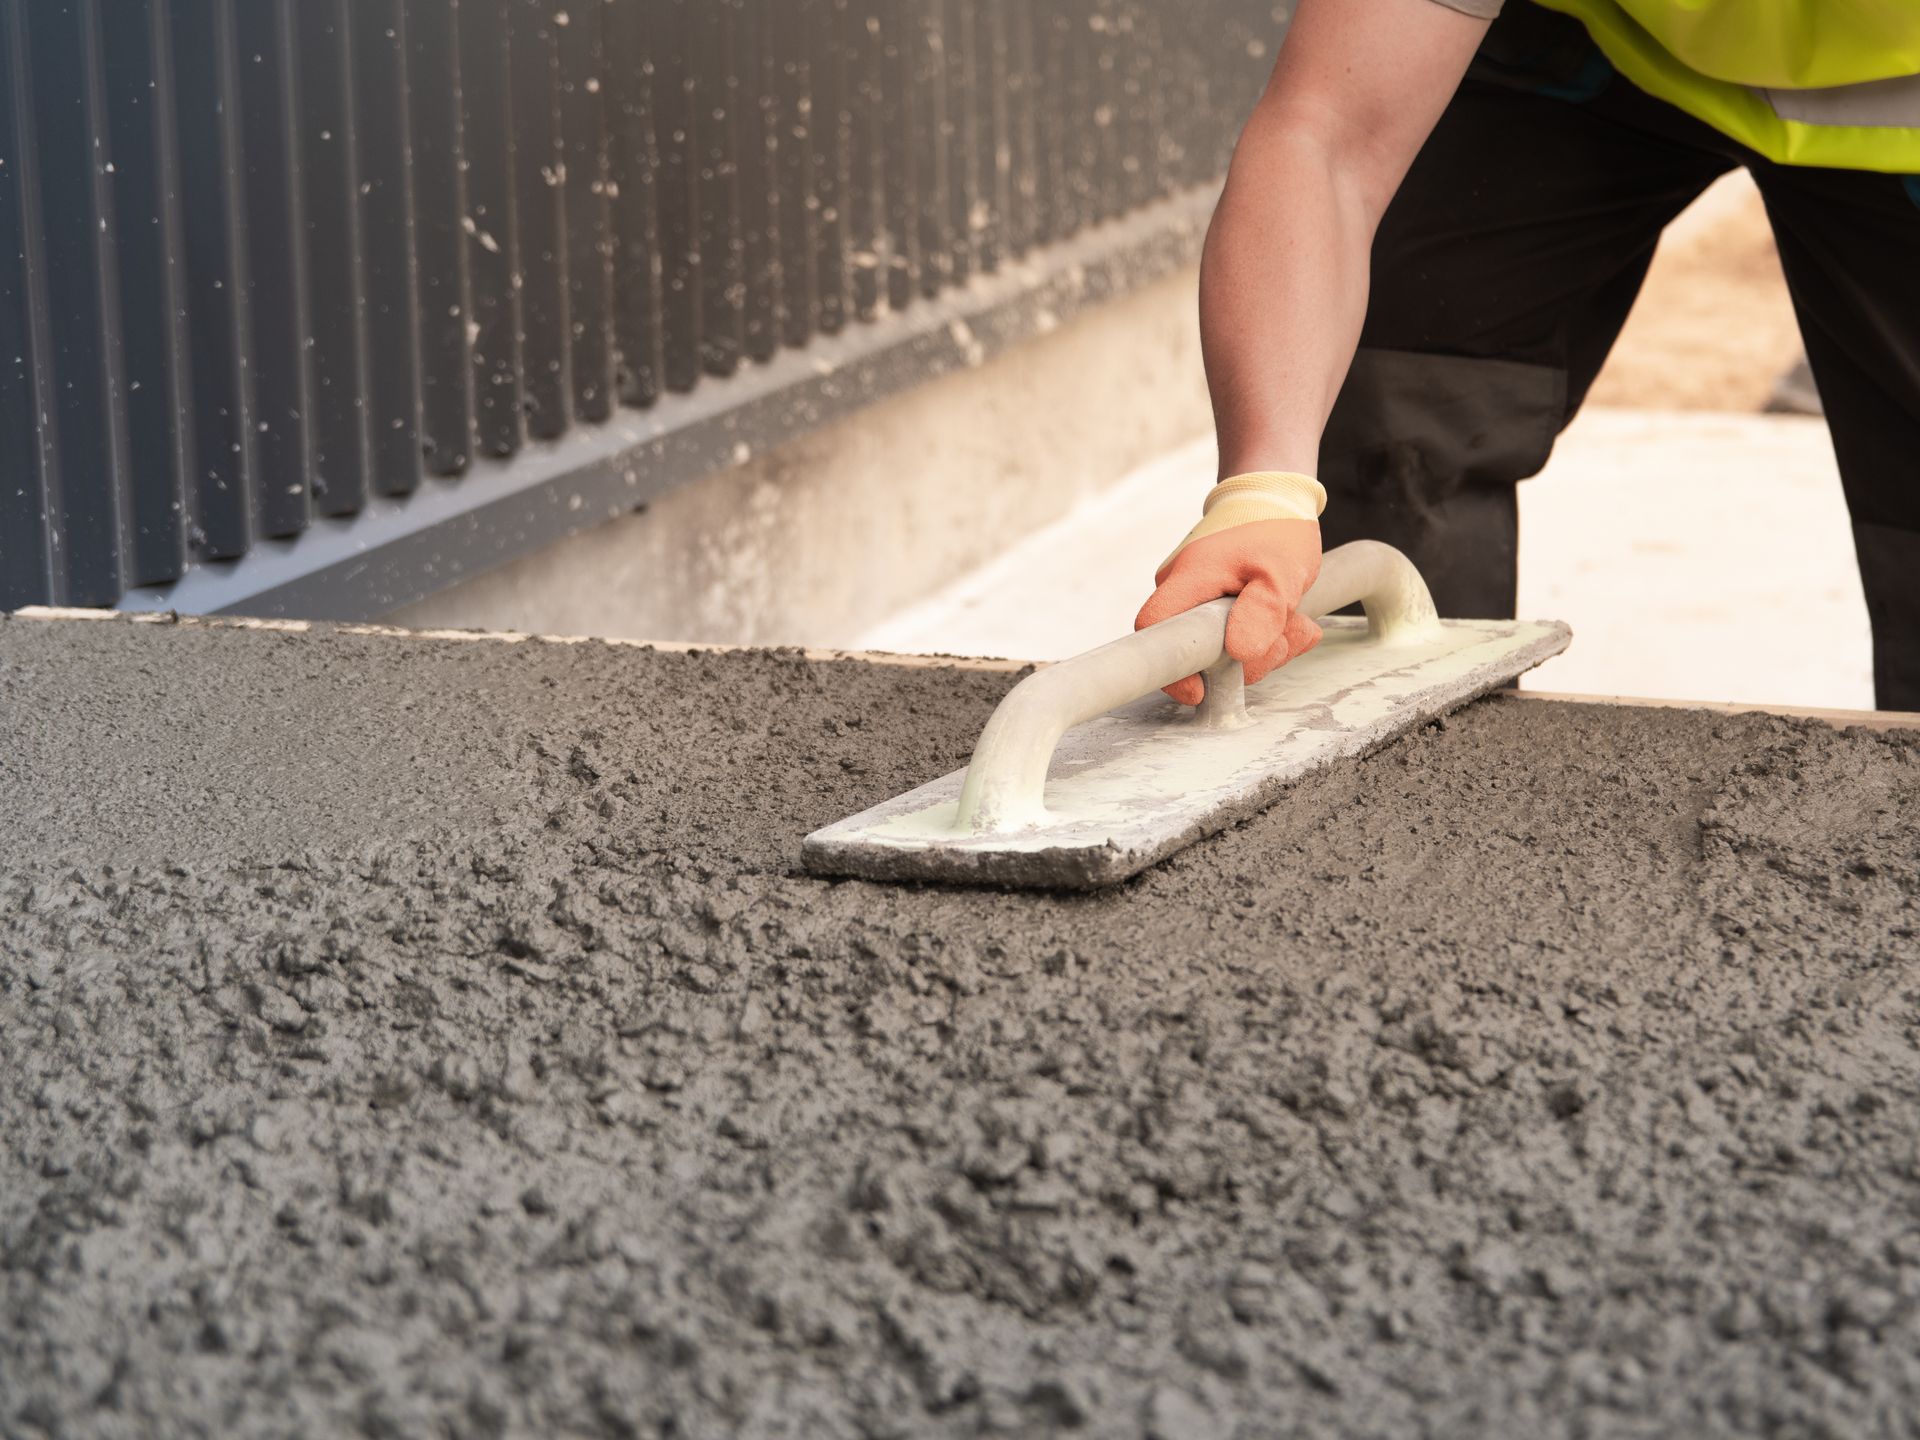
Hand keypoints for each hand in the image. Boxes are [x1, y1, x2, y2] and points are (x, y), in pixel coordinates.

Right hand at [1135, 517, 1323, 705]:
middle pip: (1197, 648)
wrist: (1276, 495)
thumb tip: (1239, 654)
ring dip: (1266, 645)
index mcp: (1189, 578)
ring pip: (1223, 645)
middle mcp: (1184, 588)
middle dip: (1246, 658)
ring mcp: (1200, 596)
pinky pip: (1236, 633)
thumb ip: (1262, 613)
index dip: (1171, 670)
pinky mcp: (1217, 601)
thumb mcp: (1281, 571)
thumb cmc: (1275, 527)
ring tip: (1298, 622)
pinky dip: (1267, 635)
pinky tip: (1293, 621)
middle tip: (1286, 640)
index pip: (1154, 629)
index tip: (1201, 691)